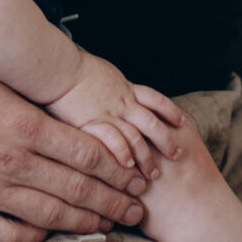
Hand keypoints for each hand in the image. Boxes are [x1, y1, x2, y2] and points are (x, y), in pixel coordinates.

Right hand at [0, 61, 150, 241]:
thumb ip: (35, 107)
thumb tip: (74, 121)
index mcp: (23, 125)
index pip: (88, 154)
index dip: (118, 171)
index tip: (136, 178)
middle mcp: (10, 162)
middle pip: (77, 189)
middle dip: (114, 202)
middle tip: (138, 211)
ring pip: (49, 215)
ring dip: (85, 223)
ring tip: (109, 226)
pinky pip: (6, 234)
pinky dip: (33, 237)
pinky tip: (48, 235)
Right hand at [45, 54, 183, 178]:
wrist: (60, 69)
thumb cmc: (74, 68)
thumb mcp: (101, 73)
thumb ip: (111, 85)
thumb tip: (114, 91)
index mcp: (125, 88)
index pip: (156, 100)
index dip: (170, 111)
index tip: (181, 123)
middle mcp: (122, 102)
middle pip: (152, 122)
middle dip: (166, 140)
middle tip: (177, 155)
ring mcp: (108, 114)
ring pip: (137, 135)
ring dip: (146, 155)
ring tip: (153, 173)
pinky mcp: (92, 124)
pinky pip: (113, 139)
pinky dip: (122, 152)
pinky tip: (128, 166)